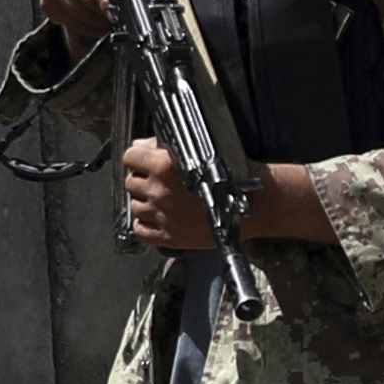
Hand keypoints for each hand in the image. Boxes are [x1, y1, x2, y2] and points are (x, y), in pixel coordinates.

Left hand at [118, 141, 321, 250]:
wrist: (253, 204)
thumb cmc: (232, 175)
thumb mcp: (200, 150)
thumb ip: (164, 147)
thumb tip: (141, 146)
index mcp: (165, 166)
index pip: (130, 156)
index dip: (138, 158)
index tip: (145, 162)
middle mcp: (160, 191)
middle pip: (131, 182)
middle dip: (143, 180)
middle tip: (160, 182)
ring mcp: (163, 215)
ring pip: (135, 206)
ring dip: (146, 202)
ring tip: (165, 201)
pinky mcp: (168, 237)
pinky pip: (141, 230)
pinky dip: (147, 223)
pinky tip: (161, 217)